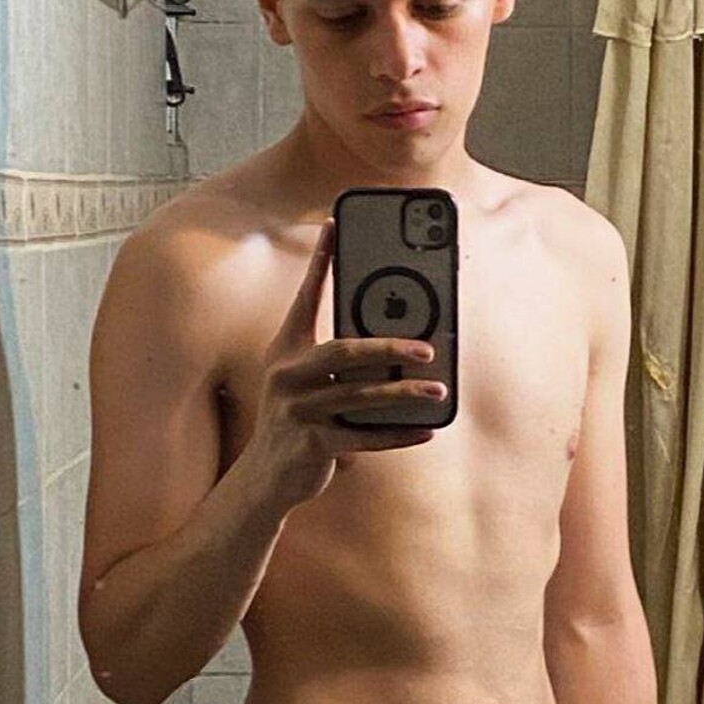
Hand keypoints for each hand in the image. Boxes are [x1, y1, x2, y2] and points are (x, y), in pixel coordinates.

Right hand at [245, 216, 444, 508]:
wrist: (266, 476)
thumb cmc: (296, 418)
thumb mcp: (305, 381)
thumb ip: (337, 359)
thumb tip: (398, 339)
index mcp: (287, 350)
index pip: (305, 297)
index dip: (320, 261)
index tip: (334, 226)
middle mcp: (287, 375)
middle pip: (344, 352)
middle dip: (389, 347)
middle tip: (427, 348)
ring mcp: (298, 411)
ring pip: (360, 397)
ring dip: (404, 394)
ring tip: (438, 391)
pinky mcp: (312, 445)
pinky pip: (365, 437)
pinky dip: (398, 434)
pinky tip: (427, 430)